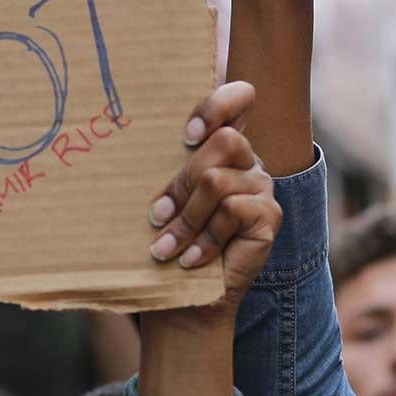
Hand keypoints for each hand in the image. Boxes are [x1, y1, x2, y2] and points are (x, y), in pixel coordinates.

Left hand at [144, 83, 275, 319]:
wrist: (187, 297)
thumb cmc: (170, 242)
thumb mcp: (166, 198)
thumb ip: (168, 165)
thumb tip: (125, 133)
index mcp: (222, 147)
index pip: (240, 98)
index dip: (217, 106)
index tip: (185, 136)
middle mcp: (247, 162)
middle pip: (224, 140)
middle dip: (183, 181)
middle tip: (157, 215)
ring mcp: (262, 188)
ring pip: (216, 180)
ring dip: (185, 219)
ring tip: (165, 247)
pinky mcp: (269, 216)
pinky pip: (231, 210)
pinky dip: (205, 239)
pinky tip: (191, 259)